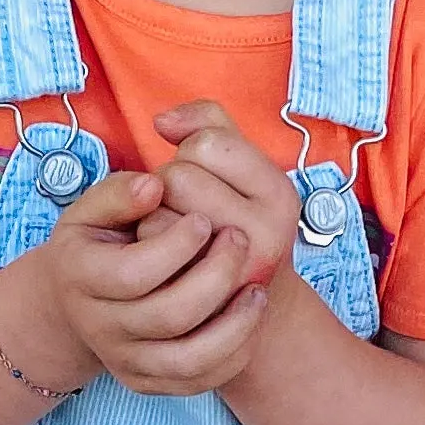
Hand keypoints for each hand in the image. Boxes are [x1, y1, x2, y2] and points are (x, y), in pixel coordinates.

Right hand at [0, 165, 270, 396]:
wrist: (78, 299)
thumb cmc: (96, 242)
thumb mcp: (93, 209)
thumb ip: (120, 192)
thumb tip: (154, 186)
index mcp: (79, 277)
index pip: (134, 273)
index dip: (177, 245)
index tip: (202, 220)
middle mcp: (97, 326)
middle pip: (168, 316)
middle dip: (215, 276)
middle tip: (238, 240)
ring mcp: (122, 361)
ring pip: (188, 360)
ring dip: (233, 325)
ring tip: (257, 288)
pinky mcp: (146, 383)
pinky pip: (198, 381)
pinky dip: (233, 353)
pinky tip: (248, 317)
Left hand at [151, 100, 303, 293]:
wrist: (239, 302)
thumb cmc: (230, 217)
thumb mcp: (236, 166)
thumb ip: (208, 123)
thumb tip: (162, 122)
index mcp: (281, 193)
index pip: (208, 143)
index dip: (192, 150)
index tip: (206, 172)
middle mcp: (267, 234)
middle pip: (179, 176)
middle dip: (169, 183)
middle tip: (186, 205)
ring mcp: (234, 271)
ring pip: (158, 212)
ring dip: (154, 214)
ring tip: (175, 230)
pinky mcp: (198, 299)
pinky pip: (145, 251)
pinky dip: (143, 247)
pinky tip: (164, 259)